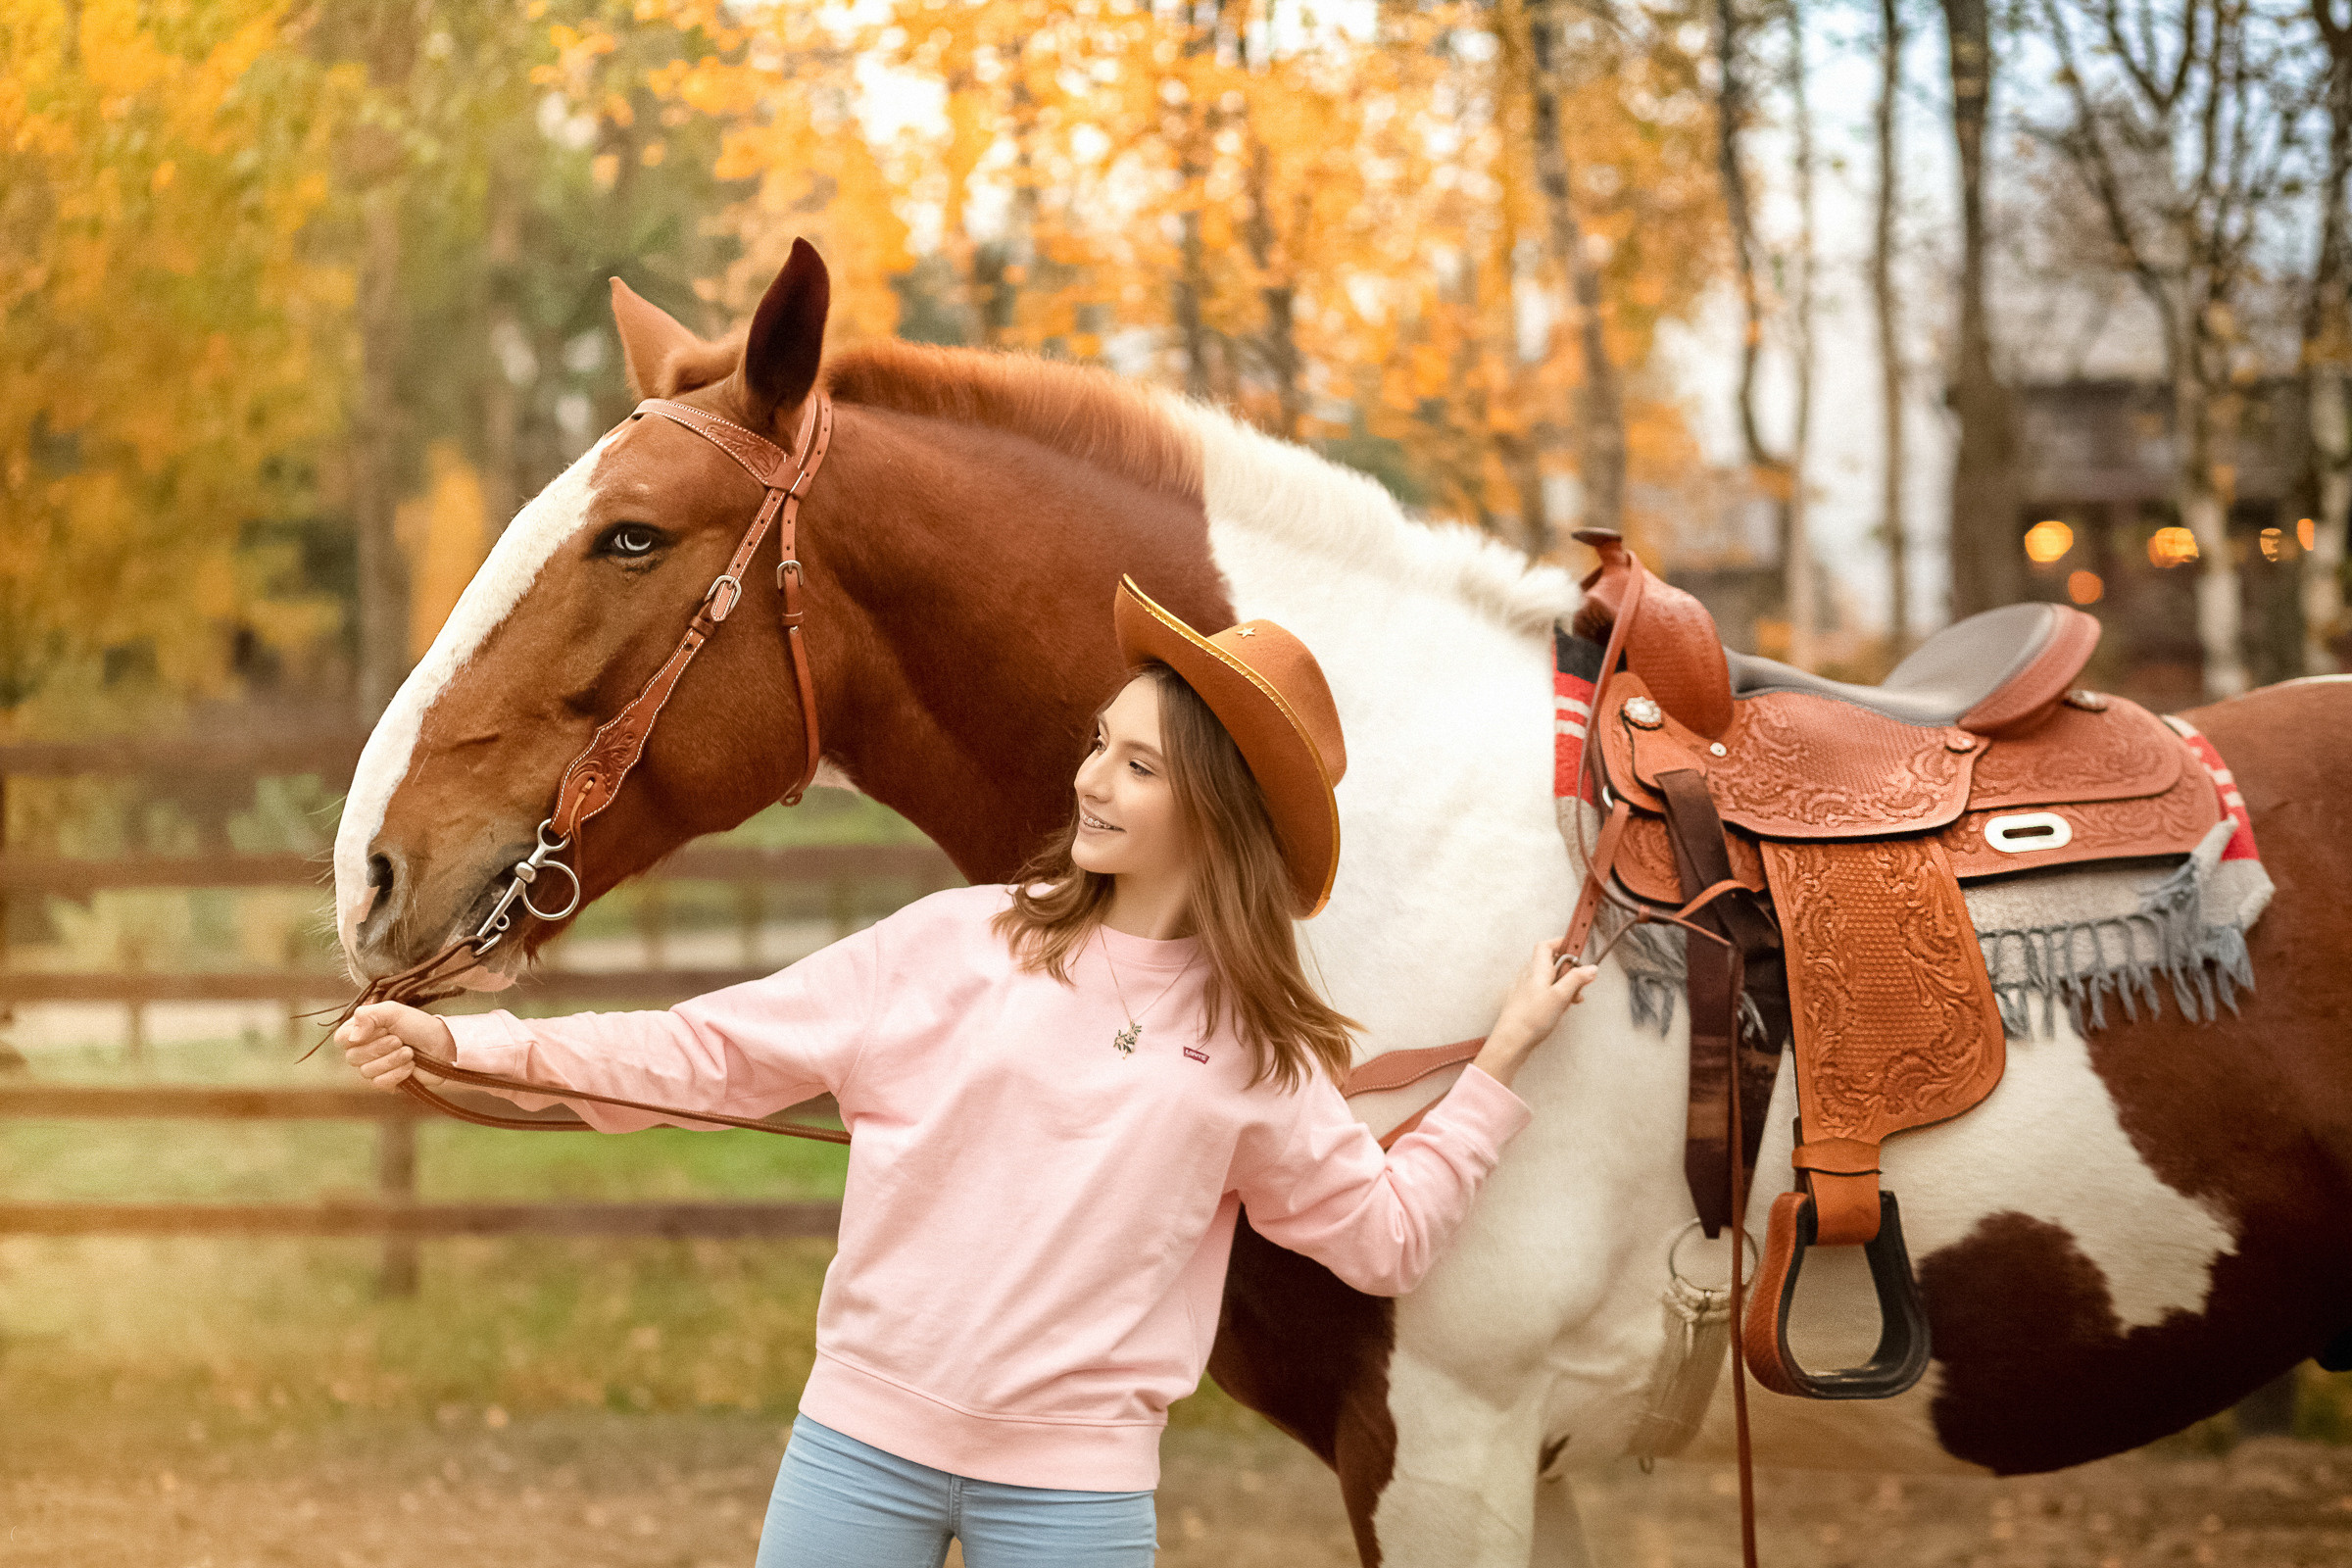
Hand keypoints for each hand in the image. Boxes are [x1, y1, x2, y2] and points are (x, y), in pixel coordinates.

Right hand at [336, 1001, 455, 1091]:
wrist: (444, 1045)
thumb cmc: (419, 1026)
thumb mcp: (393, 1011)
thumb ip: (368, 1016)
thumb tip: (353, 1036)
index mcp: (362, 1032)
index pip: (341, 1039)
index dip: (357, 1036)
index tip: (379, 1029)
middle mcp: (364, 1050)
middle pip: (352, 1057)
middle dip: (379, 1047)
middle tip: (399, 1040)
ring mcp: (375, 1068)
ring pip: (366, 1071)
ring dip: (392, 1059)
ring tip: (409, 1051)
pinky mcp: (387, 1083)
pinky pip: (380, 1083)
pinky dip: (397, 1073)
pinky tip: (410, 1065)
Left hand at [1472, 939, 1598, 1089]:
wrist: (1512, 1040)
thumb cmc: (1531, 1018)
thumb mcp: (1560, 996)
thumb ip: (1576, 980)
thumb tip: (1590, 968)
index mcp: (1537, 970)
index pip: (1546, 946)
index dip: (1561, 943)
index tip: (1577, 947)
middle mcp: (1530, 977)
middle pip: (1552, 964)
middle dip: (1569, 972)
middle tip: (1581, 983)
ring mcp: (1527, 990)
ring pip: (1551, 981)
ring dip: (1565, 987)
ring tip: (1573, 1000)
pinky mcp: (1527, 1003)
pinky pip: (1546, 994)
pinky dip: (1557, 998)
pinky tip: (1562, 1010)